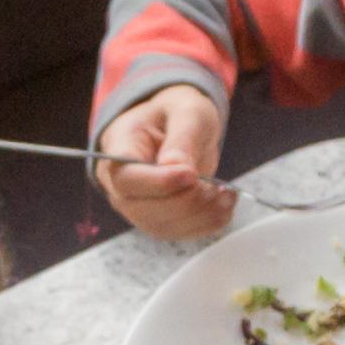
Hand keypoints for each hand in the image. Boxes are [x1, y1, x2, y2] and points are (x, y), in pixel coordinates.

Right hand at [92, 88, 236, 239]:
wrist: (175, 127)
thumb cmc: (177, 114)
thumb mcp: (187, 111)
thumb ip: (183, 137)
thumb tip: (177, 167)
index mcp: (119, 149)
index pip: (126, 178)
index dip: (158, 183)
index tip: (191, 175)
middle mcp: (120, 185)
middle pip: (143, 209)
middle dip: (186, 202)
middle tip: (216, 185)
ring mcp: (137, 207)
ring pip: (163, 227)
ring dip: (201, 215)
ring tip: (225, 193)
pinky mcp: (159, 221)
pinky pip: (180, 233)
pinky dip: (208, 223)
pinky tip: (224, 203)